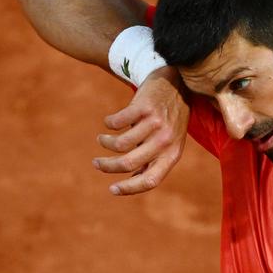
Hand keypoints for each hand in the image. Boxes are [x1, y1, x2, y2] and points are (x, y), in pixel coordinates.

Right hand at [92, 66, 188, 194]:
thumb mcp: (169, 142)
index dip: (129, 188)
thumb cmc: (169, 119)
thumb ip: (152, 160)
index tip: (112, 189)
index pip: (151, 180)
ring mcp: (156, 123)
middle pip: (129, 163)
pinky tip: (109, 122)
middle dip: (108, 166)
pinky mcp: (145, 107)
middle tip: (96, 163)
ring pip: (120, 144)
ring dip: (106, 143)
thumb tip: (128, 184)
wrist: (176, 83)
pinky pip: (117, 122)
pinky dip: (109, 124)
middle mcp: (166, 141)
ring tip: (101, 139)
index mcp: (172, 154)